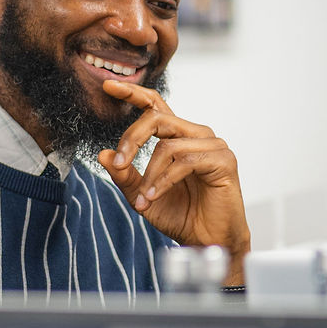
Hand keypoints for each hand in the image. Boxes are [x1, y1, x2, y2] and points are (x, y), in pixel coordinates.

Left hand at [94, 79, 249, 285]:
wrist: (207, 241)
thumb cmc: (181, 216)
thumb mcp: (142, 195)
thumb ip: (124, 175)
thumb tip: (102, 155)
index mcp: (179, 137)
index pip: (155, 106)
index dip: (133, 93)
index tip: (109, 85)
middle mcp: (197, 135)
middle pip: (158, 119)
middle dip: (132, 139)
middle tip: (117, 161)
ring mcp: (214, 145)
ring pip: (169, 146)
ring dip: (149, 175)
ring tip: (142, 199)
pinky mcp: (224, 161)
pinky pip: (184, 162)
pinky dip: (163, 182)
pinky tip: (153, 197)